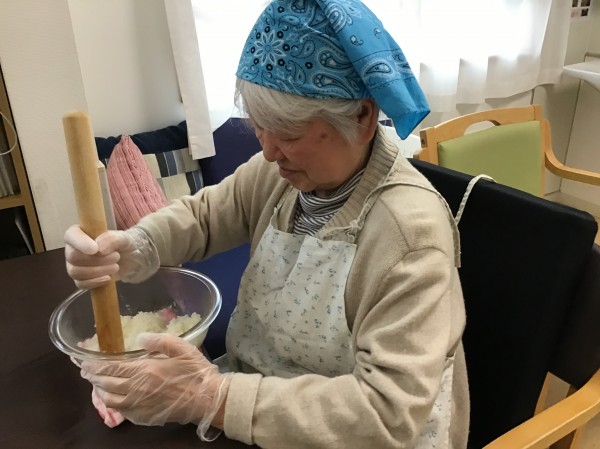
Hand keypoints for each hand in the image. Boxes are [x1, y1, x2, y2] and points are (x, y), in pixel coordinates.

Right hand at [64, 225, 158, 288]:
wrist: (128, 259)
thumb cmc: (122, 244)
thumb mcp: (122, 238)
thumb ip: (111, 239)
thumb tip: (99, 249)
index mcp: (79, 233)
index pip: (71, 236)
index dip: (81, 243)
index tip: (95, 249)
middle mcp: (73, 249)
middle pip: (73, 257)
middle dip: (97, 260)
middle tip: (116, 257)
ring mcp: (74, 265)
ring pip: (75, 272)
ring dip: (98, 271)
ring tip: (115, 266)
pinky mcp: (80, 279)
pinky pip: (80, 284)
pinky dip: (95, 282)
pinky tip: (108, 278)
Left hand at [80, 333, 231, 439]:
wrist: (207, 400)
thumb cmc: (195, 372)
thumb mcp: (181, 348)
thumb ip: (159, 341)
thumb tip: (140, 338)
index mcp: (144, 371)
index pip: (110, 368)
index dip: (94, 365)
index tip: (83, 360)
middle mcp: (136, 390)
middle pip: (105, 384)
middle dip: (92, 377)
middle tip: (85, 370)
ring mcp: (138, 406)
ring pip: (109, 400)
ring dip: (99, 391)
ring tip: (96, 384)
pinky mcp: (144, 417)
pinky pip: (121, 411)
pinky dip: (112, 404)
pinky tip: (114, 398)